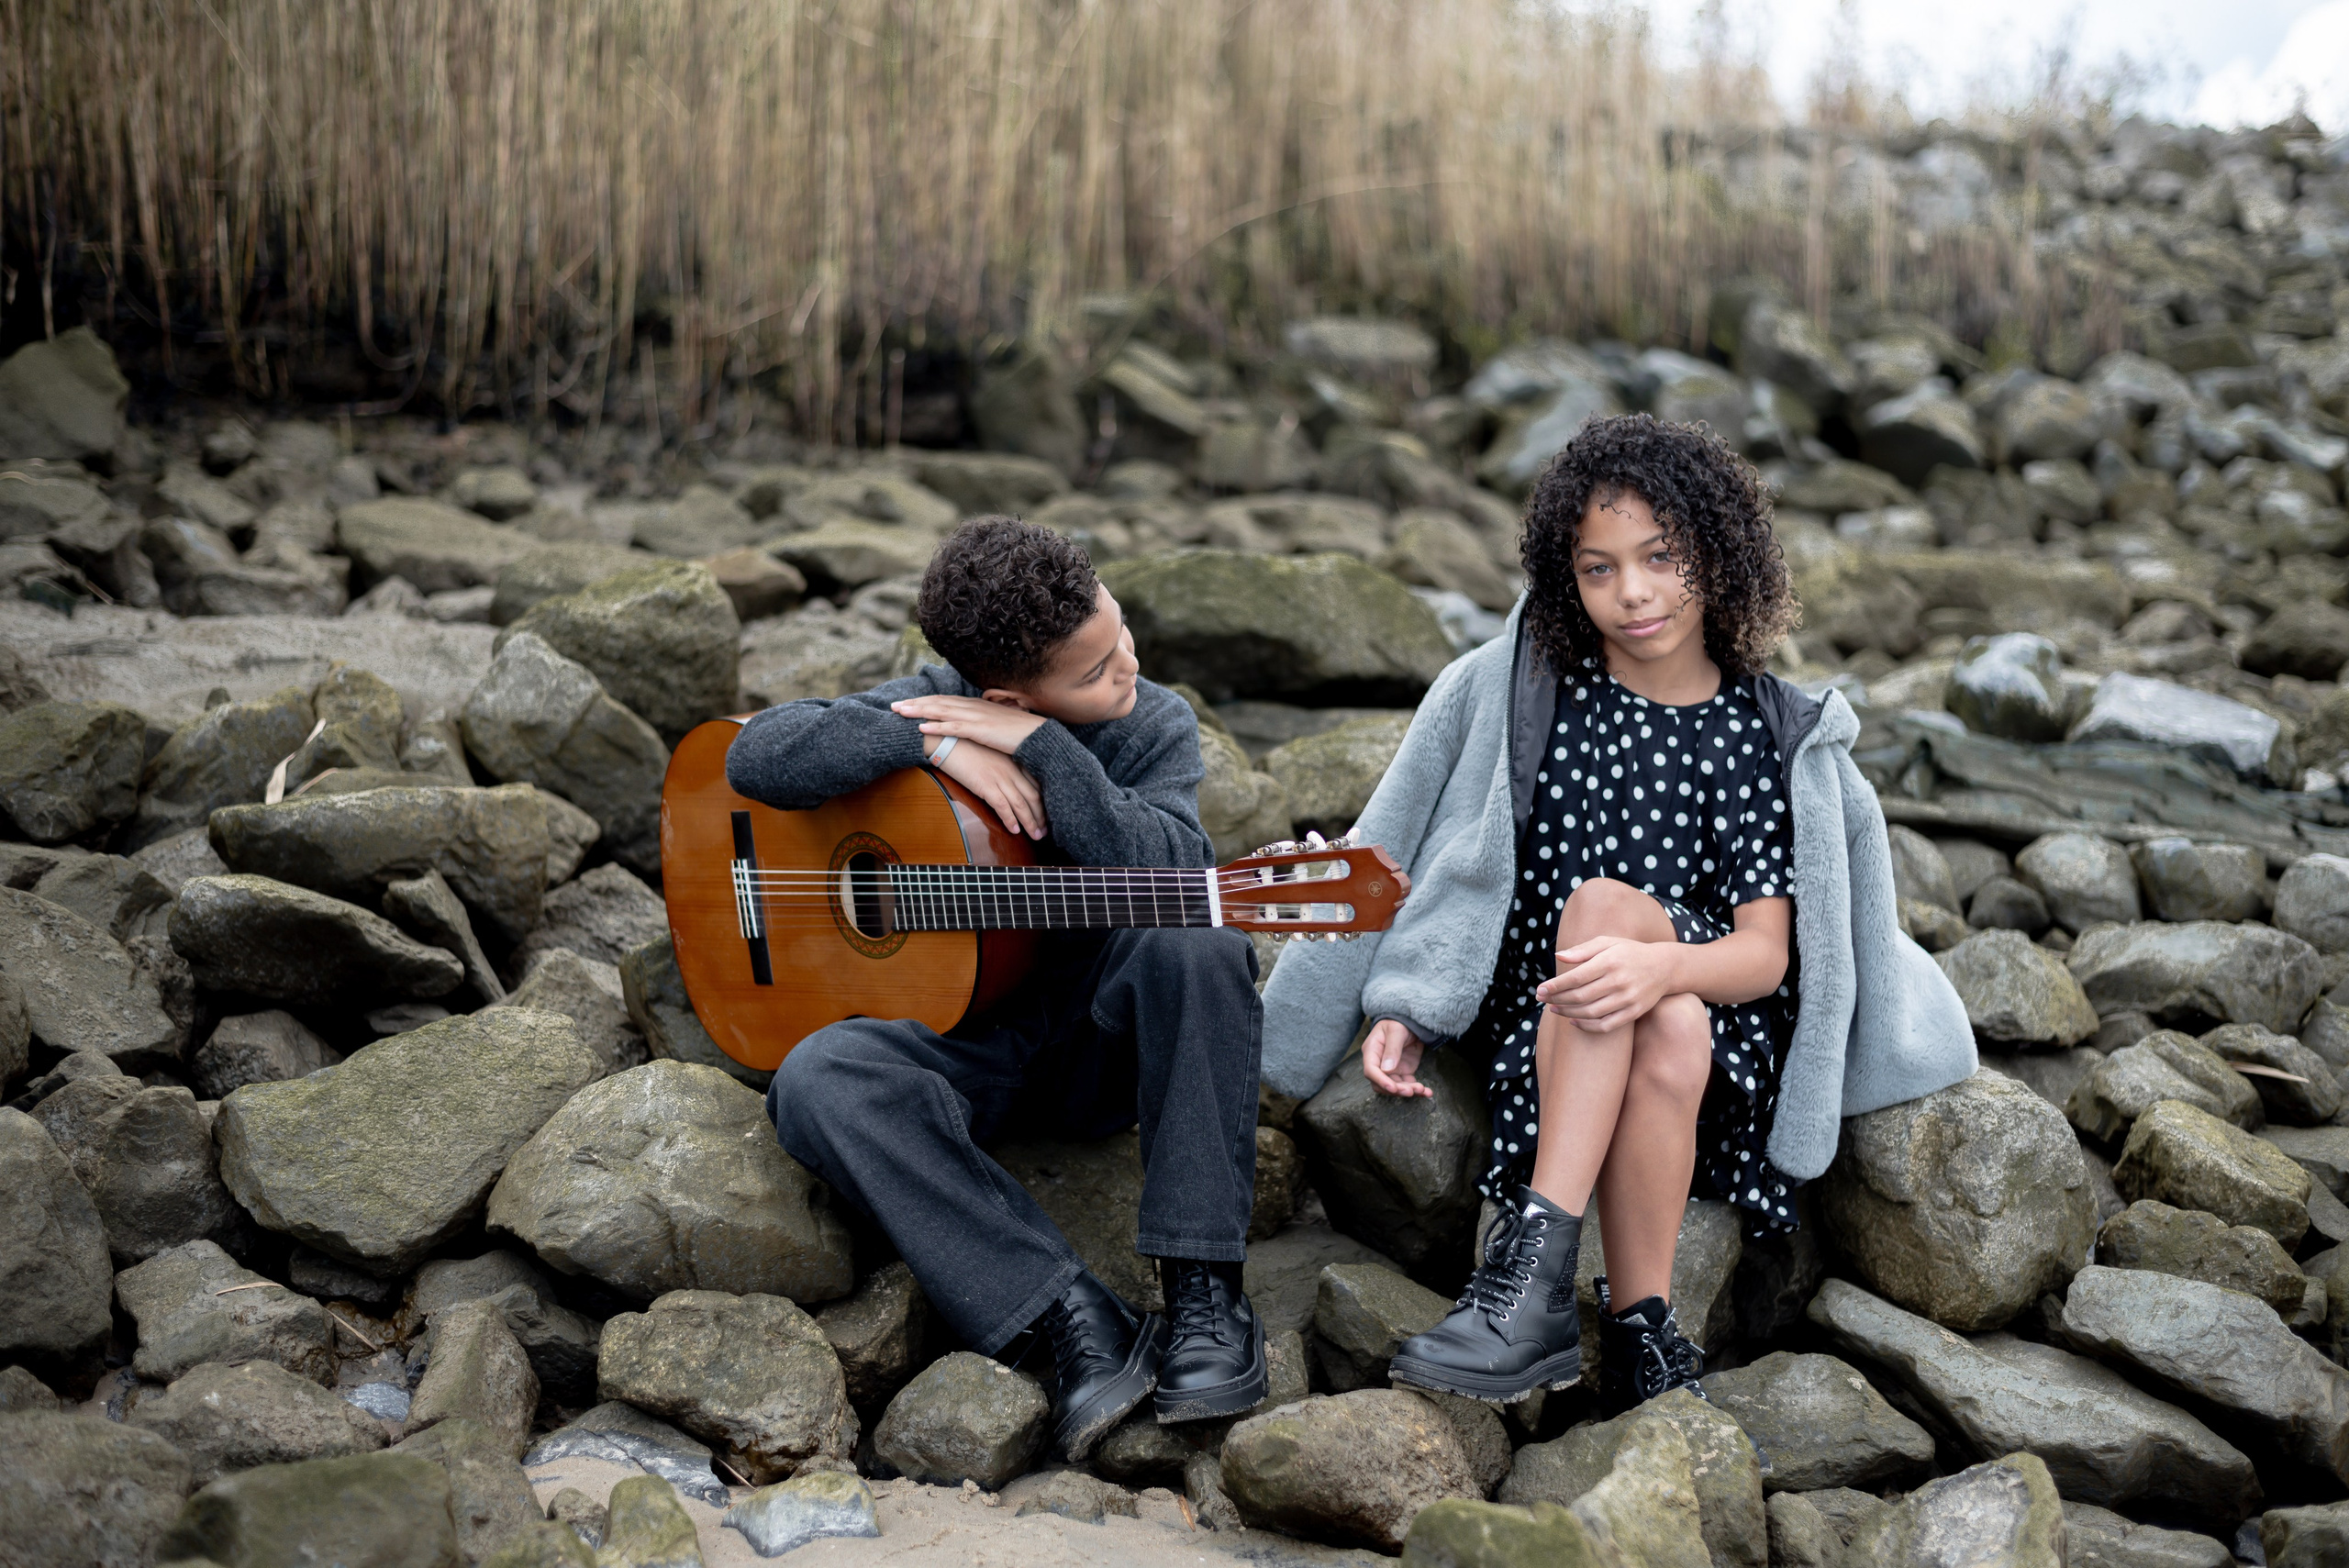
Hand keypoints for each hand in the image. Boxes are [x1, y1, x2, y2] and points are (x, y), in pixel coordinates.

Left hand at [891, 694, 1047, 754]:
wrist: (1037, 737)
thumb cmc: (1018, 733)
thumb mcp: (996, 724)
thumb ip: (981, 721)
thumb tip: (971, 725)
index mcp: (976, 705)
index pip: (944, 700)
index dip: (924, 701)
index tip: (907, 702)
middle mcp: (973, 707)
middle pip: (938, 702)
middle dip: (914, 703)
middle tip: (893, 705)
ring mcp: (976, 717)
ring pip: (941, 711)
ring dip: (919, 711)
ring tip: (900, 713)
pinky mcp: (980, 730)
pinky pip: (953, 727)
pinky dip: (936, 726)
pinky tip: (921, 727)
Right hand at [928, 738, 1048, 839]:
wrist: (948, 740)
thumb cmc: (967, 746)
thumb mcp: (991, 753)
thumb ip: (1003, 765)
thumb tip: (1006, 780)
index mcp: (1014, 761)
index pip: (1036, 783)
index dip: (1044, 801)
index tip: (1048, 814)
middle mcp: (1011, 770)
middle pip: (1034, 796)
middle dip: (1041, 816)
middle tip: (1045, 830)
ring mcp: (999, 777)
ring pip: (1021, 804)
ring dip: (1030, 822)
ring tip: (1036, 836)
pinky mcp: (986, 784)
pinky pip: (1002, 805)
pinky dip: (1010, 819)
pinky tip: (1014, 830)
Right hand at [1362, 1019, 1431, 1097]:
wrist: (1409, 1023)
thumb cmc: (1398, 1023)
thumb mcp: (1396, 1031)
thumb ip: (1392, 1049)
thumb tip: (1386, 1069)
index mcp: (1372, 1051)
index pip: (1370, 1070)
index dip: (1380, 1081)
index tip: (1393, 1088)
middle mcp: (1378, 1063)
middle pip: (1382, 1083)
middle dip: (1397, 1090)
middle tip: (1411, 1091)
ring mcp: (1391, 1070)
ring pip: (1395, 1087)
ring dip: (1408, 1091)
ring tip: (1422, 1090)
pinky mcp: (1403, 1072)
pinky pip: (1407, 1085)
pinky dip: (1417, 1090)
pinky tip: (1427, 1092)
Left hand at [1539, 935, 1678, 1033]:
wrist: (1664, 967)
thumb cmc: (1629, 952)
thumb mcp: (1608, 943)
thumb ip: (1583, 950)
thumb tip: (1559, 956)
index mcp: (1610, 961)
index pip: (1576, 977)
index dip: (1555, 985)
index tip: (1540, 989)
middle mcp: (1619, 981)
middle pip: (1580, 996)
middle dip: (1557, 999)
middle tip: (1541, 999)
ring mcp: (1628, 999)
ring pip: (1590, 1012)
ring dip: (1568, 1013)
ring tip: (1554, 1009)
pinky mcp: (1634, 1012)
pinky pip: (1606, 1025)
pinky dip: (1587, 1026)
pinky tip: (1573, 1021)